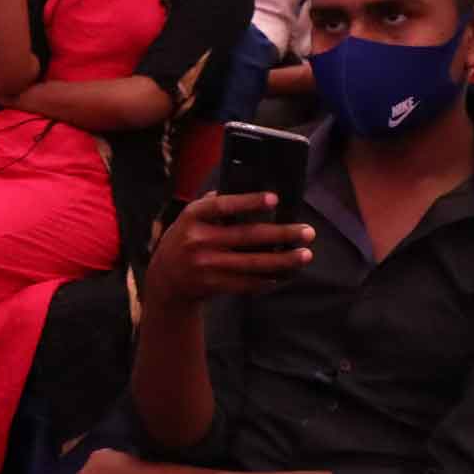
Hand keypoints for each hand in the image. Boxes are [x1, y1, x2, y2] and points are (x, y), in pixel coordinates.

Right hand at [138, 191, 313, 310]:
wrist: (165, 278)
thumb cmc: (186, 239)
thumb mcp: (191, 218)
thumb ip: (215, 204)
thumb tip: (250, 188)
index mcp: (193, 217)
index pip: (222, 205)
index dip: (248, 202)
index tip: (275, 199)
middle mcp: (198, 240)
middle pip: (248, 236)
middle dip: (282, 234)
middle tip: (307, 232)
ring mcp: (205, 264)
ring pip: (253, 263)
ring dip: (284, 260)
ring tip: (305, 254)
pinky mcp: (212, 284)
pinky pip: (247, 283)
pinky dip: (268, 279)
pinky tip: (285, 274)